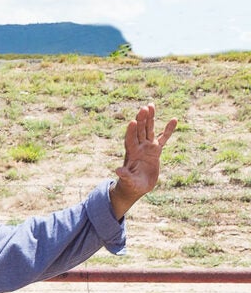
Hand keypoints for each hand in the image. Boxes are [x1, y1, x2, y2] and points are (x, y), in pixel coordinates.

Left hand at [109, 103, 175, 219]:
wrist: (137, 187)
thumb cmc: (131, 186)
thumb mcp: (128, 182)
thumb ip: (124, 175)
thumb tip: (118, 170)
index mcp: (131, 154)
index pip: (130, 140)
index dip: (131, 131)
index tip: (133, 121)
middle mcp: (138, 148)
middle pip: (140, 131)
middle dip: (142, 119)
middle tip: (144, 107)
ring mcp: (147, 148)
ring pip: (149, 130)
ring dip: (150, 119)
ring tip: (151, 106)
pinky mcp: (156, 150)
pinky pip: (163, 138)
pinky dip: (168, 130)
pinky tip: (174, 119)